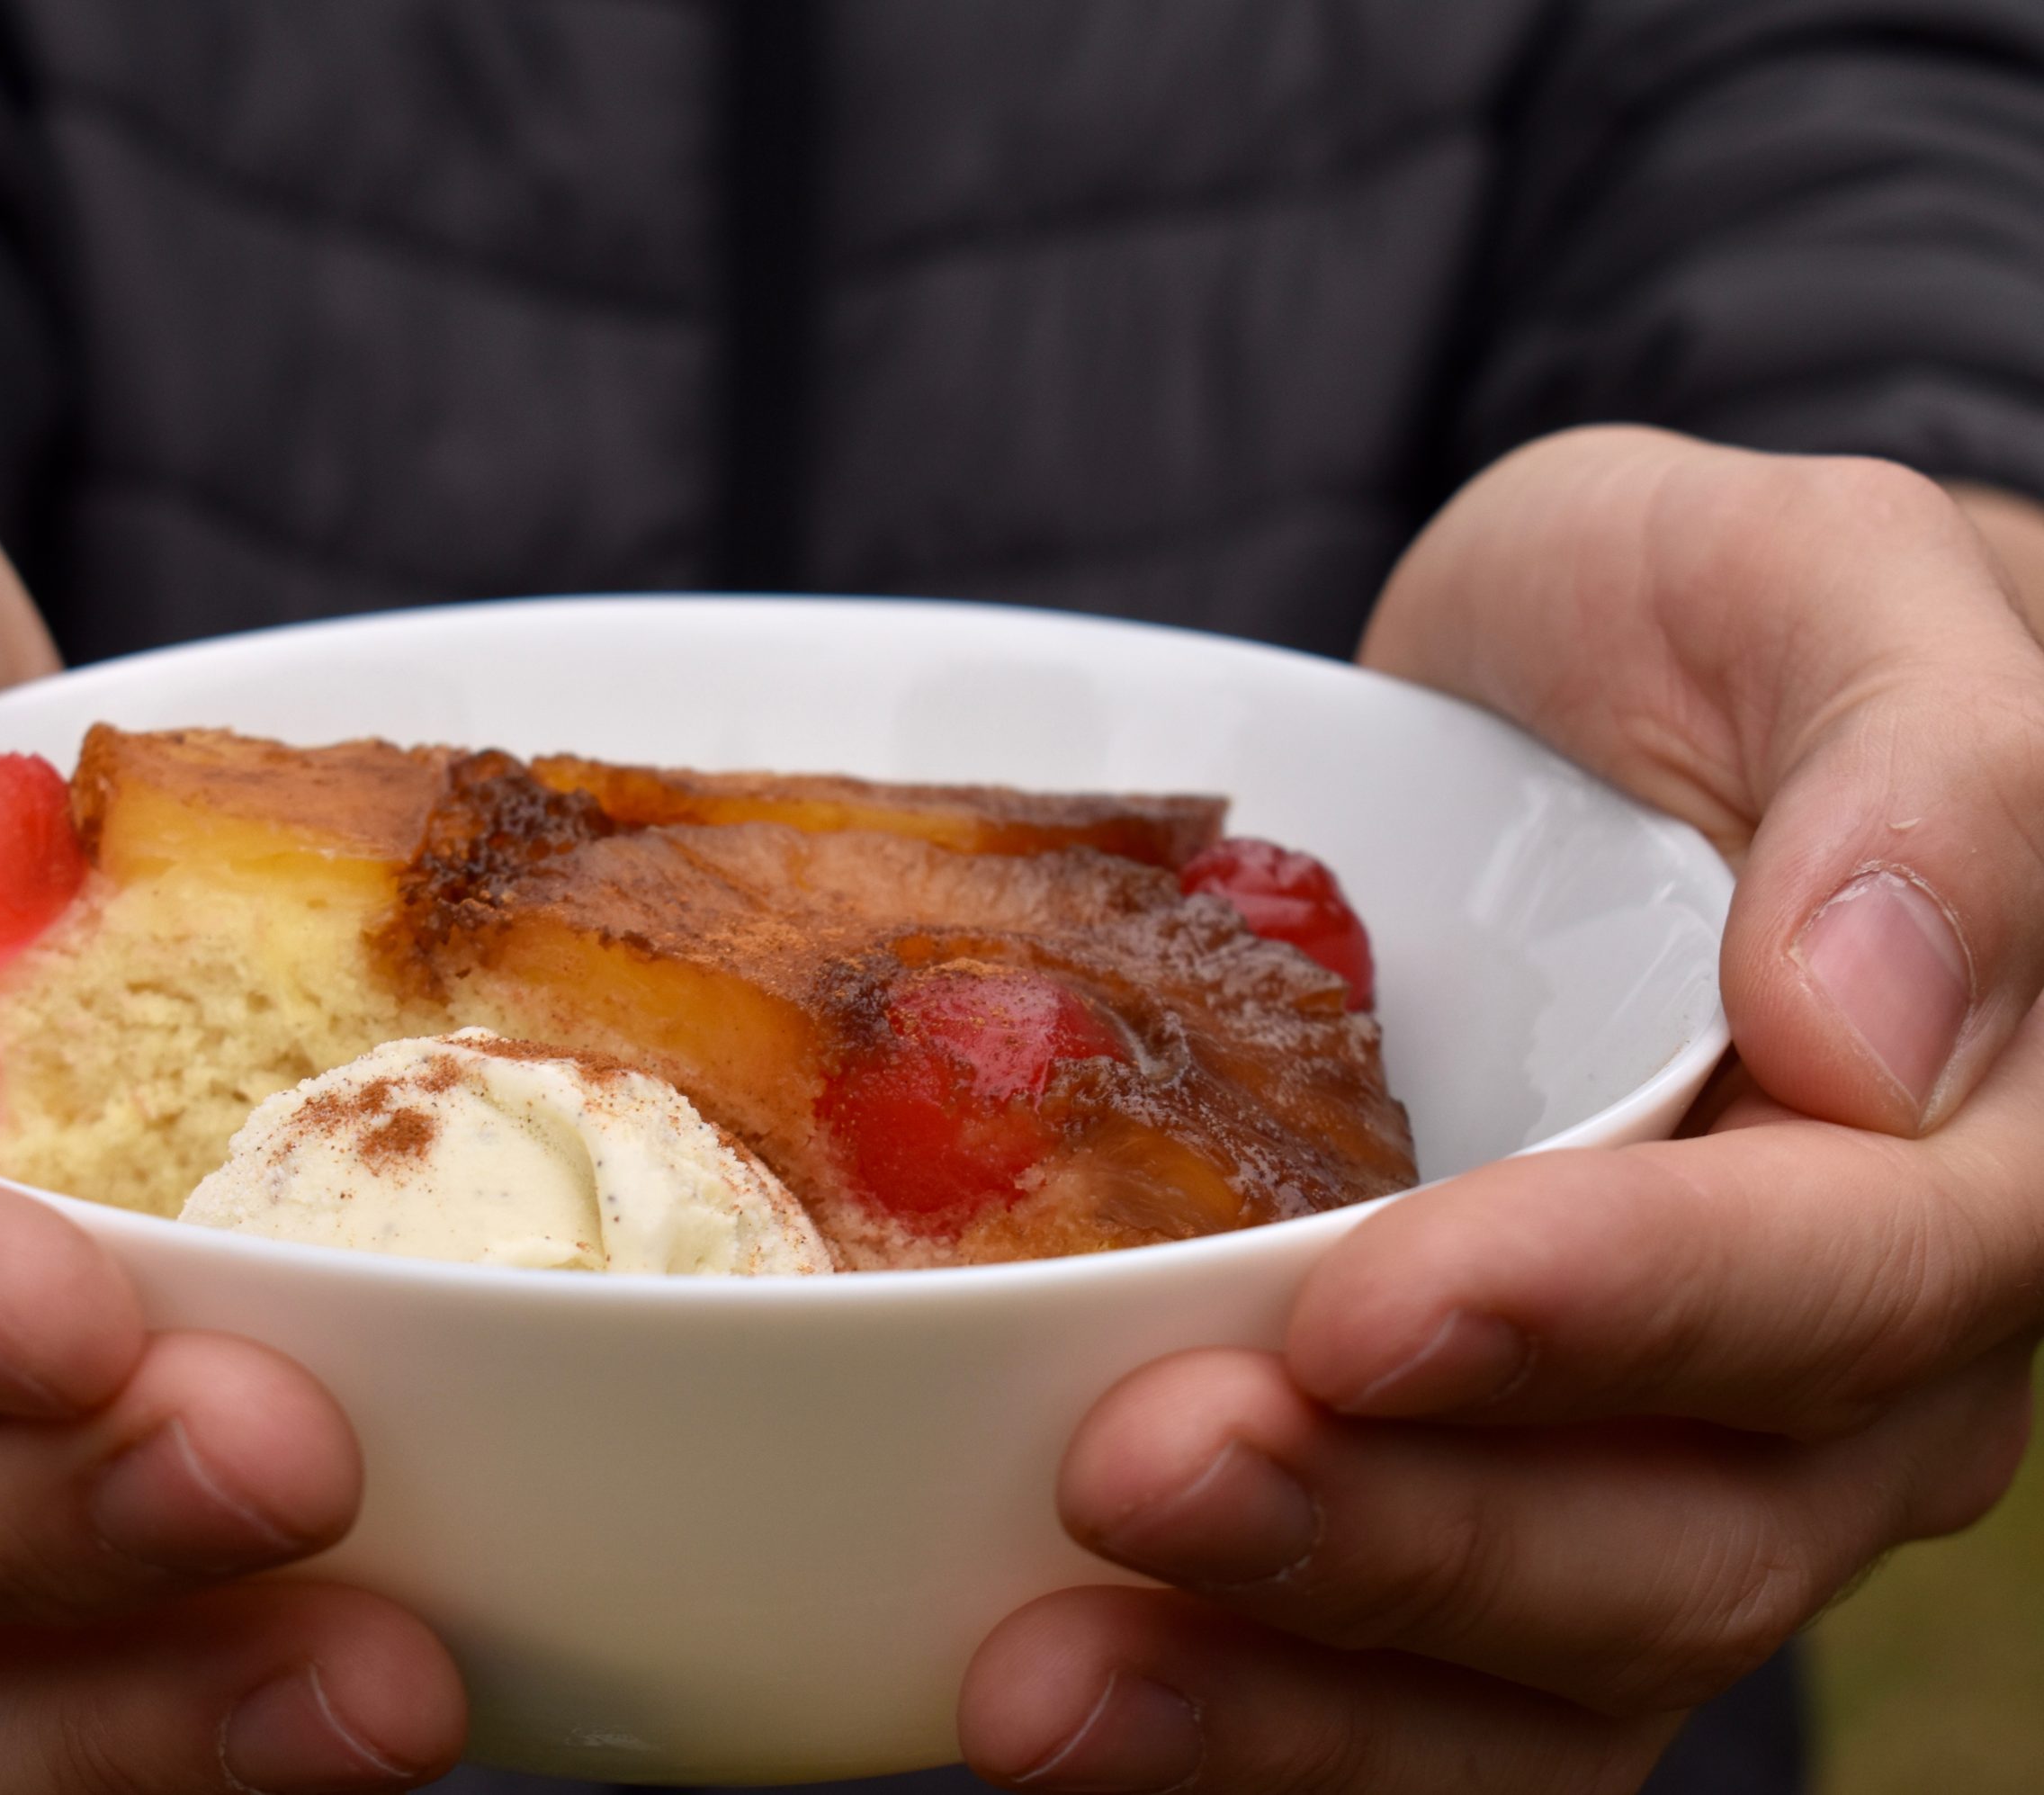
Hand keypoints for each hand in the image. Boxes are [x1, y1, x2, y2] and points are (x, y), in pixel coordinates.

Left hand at [959, 429, 2043, 1792]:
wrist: (1574, 724)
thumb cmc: (1710, 639)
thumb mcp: (1810, 588)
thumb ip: (1915, 773)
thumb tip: (1873, 1029)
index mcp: (1970, 1148)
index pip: (1841, 1285)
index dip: (1613, 1317)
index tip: (1366, 1305)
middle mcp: (1855, 1362)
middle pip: (1676, 1532)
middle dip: (1399, 1530)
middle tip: (1132, 1474)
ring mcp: (1682, 1458)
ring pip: (1542, 1666)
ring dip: (1290, 1692)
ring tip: (1042, 1683)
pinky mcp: (1506, 1491)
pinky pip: (1422, 1685)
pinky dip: (1251, 1722)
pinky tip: (1062, 1698)